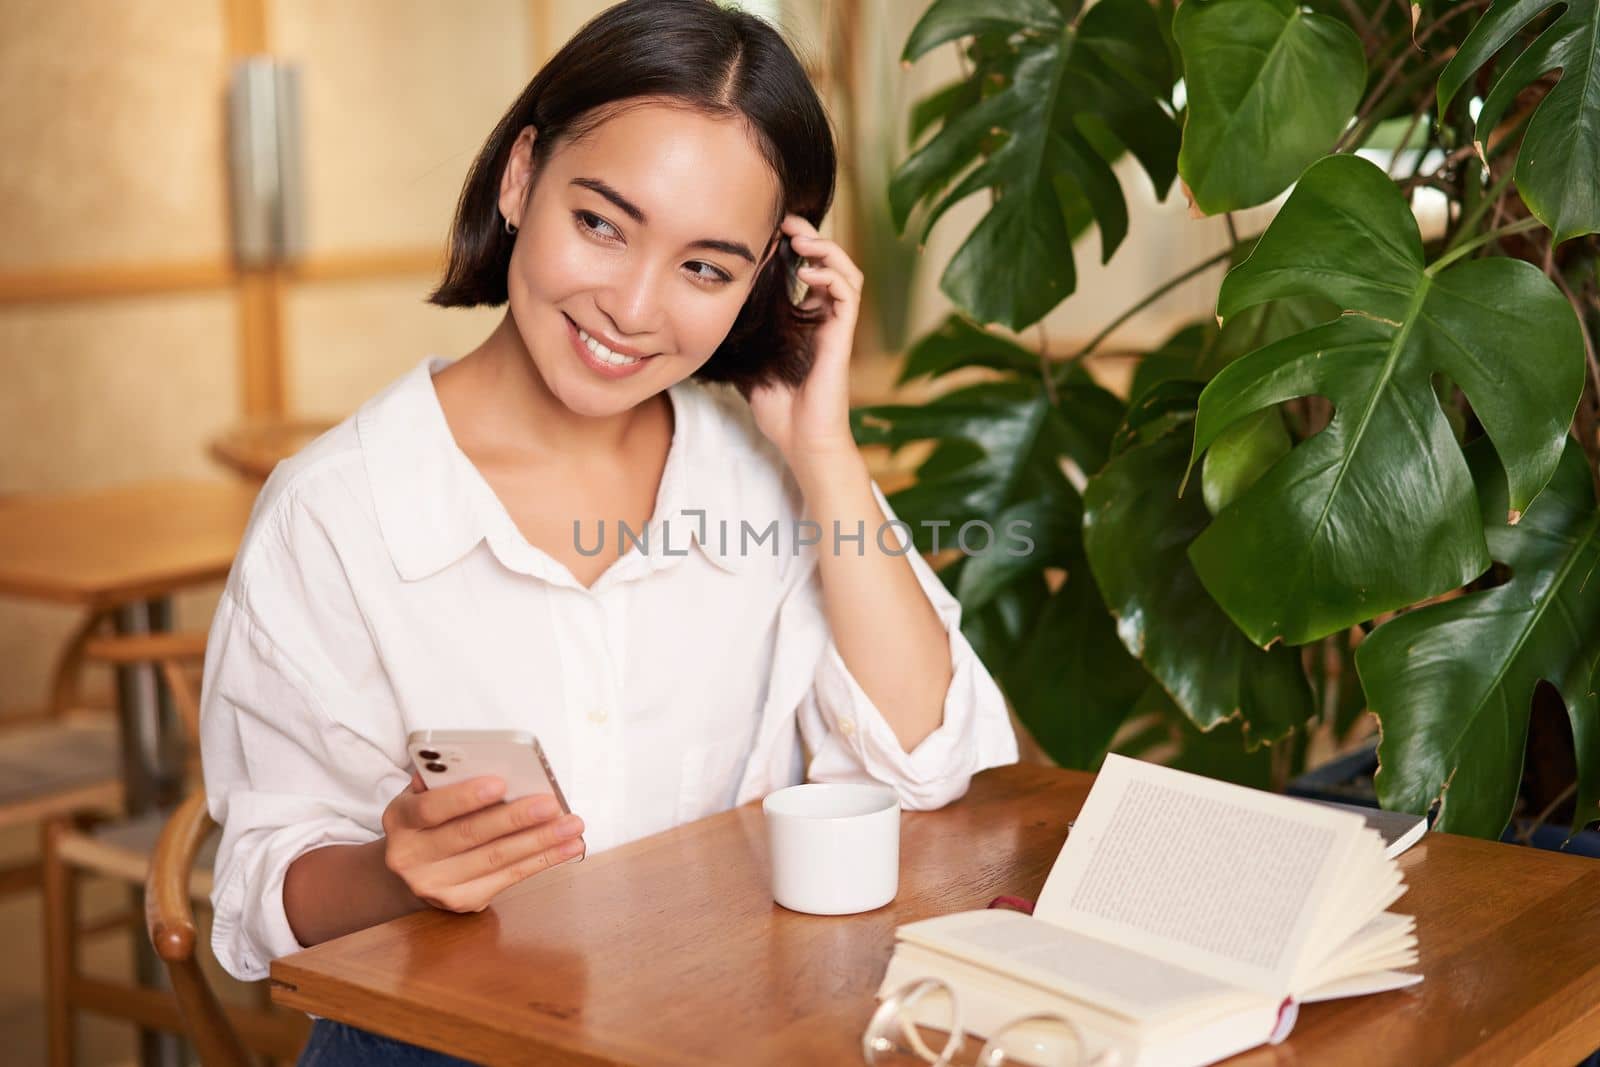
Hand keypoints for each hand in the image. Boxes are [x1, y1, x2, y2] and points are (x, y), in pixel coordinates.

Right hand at [379, 772, 585, 912]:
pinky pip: (508, 878)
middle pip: (470, 835)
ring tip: (572, 825)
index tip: (501, 783)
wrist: (411, 867)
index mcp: (399, 820)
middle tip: (552, 804)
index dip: (465, 797)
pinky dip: (543, 861)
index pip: (431, 809)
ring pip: (495, 859)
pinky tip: (567, 847)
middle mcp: (411, 857)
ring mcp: (436, 885)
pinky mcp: (461, 901)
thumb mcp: (423, 794)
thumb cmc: (428, 818)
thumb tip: (486, 762)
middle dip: (515, 819)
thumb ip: (446, 780)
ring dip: (540, 841)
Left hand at [748, 214, 863, 470]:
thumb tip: (703, 320)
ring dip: (827, 249)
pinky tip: (807, 273)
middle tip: (787, 222)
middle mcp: (825, 319)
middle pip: (831, 263)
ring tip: (801, 239)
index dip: (795, 247)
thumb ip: (738, 339)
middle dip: (812, 236)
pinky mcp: (842, 337)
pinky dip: (831, 276)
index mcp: (807, 321)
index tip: (770, 231)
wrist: (801, 441)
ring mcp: (836, 327)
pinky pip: (848, 295)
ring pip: (847, 272)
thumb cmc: (779, 409)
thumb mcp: (747, 363)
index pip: (809, 271)